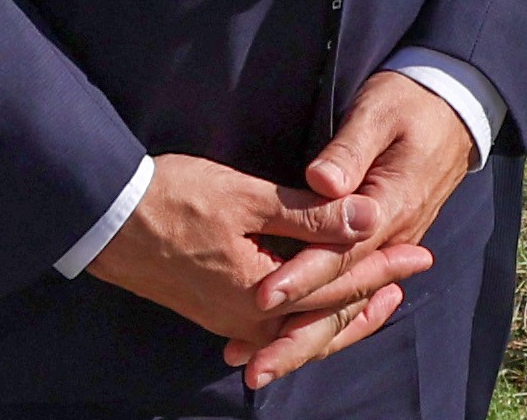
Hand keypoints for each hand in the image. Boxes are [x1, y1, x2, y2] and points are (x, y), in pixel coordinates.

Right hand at [86, 157, 426, 380]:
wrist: (106, 220)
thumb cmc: (173, 198)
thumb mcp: (247, 198)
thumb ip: (310, 214)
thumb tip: (370, 216)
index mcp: (264, 296)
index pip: (340, 285)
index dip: (384, 266)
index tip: (420, 252)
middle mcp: (251, 322)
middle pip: (327, 318)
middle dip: (373, 292)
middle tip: (412, 271)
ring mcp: (232, 322)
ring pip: (303, 328)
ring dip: (343, 310)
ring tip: (379, 293)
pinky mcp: (217, 313)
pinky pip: (278, 326)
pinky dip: (307, 315)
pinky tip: (319, 302)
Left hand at [251, 76, 474, 373]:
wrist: (454, 108)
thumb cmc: (409, 103)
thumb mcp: (379, 112)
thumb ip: (349, 150)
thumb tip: (322, 182)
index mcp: (391, 206)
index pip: (340, 253)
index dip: (300, 277)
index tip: (261, 296)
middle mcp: (394, 237)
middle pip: (342, 297)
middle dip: (295, 334)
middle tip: (250, 365)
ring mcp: (390, 246)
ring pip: (347, 306)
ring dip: (303, 338)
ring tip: (256, 364)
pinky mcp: (382, 246)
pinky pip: (352, 294)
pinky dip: (322, 322)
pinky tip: (287, 338)